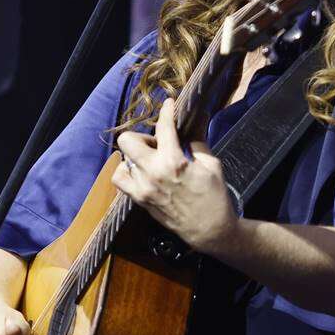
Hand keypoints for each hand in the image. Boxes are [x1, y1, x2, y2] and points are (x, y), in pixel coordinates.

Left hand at [112, 97, 237, 254]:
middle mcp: (153, 172)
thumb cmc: (214, 197)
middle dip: (142, 136)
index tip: (169, 104)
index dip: (166, 111)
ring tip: (151, 160)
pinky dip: (126, 171)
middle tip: (157, 143)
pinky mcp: (139, 200)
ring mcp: (142, 188)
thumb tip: (191, 127)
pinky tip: (140, 172)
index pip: (163, 127)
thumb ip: (197, 143)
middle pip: (127, 140)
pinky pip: (120, 178)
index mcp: (174, 161)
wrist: (210, 230)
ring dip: (136, 155)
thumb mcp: (211, 165)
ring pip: (123, 159)